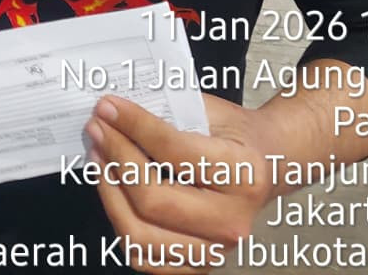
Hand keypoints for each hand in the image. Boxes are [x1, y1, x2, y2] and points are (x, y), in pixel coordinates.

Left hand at [86, 94, 272, 273]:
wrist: (269, 165)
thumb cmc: (237, 136)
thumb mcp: (212, 110)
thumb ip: (170, 111)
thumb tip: (118, 110)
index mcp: (243, 173)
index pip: (174, 151)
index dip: (134, 126)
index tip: (109, 107)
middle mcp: (232, 219)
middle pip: (154, 199)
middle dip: (116, 158)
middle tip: (98, 128)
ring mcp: (215, 249)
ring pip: (141, 234)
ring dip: (109, 191)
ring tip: (99, 156)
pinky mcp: (198, 264)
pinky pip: (144, 255)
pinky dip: (120, 220)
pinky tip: (111, 188)